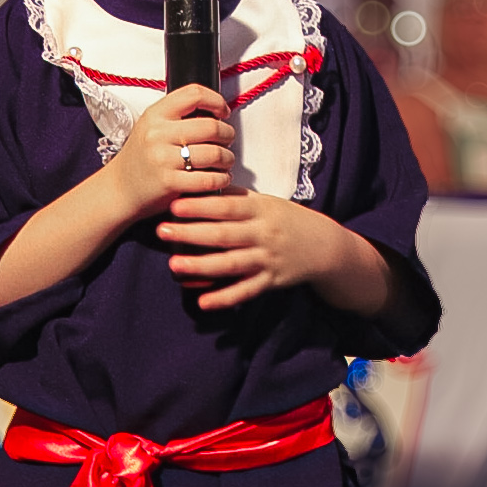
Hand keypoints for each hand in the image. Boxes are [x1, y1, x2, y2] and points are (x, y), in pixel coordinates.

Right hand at [104, 85, 234, 219]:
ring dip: (227, 158)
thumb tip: (213, 110)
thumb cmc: (140, 159)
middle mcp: (157, 134)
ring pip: (215, 153)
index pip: (194, 94)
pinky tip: (219, 177)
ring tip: (225, 161)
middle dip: (227, 134)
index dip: (216, 101)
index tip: (222, 112)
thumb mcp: (151, 127)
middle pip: (211, 125)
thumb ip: (177, 116)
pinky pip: (208, 179)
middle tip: (227, 140)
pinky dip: (220, 179)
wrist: (119, 189)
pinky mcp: (169, 182)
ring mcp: (162, 159)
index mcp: (155, 115)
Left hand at [157, 186, 341, 309]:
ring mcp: (268, 259)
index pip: (227, 206)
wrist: (325, 247)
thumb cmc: (287, 220)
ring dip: (202, 266)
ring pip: (232, 264)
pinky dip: (224, 298)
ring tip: (174, 266)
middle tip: (161, 231)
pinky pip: (245, 291)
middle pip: (224, 234)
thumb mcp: (267, 202)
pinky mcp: (271, 282)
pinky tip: (202, 302)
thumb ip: (238, 196)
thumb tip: (205, 184)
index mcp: (261, 209)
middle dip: (191, 233)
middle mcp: (264, 234)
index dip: (201, 206)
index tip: (174, 206)